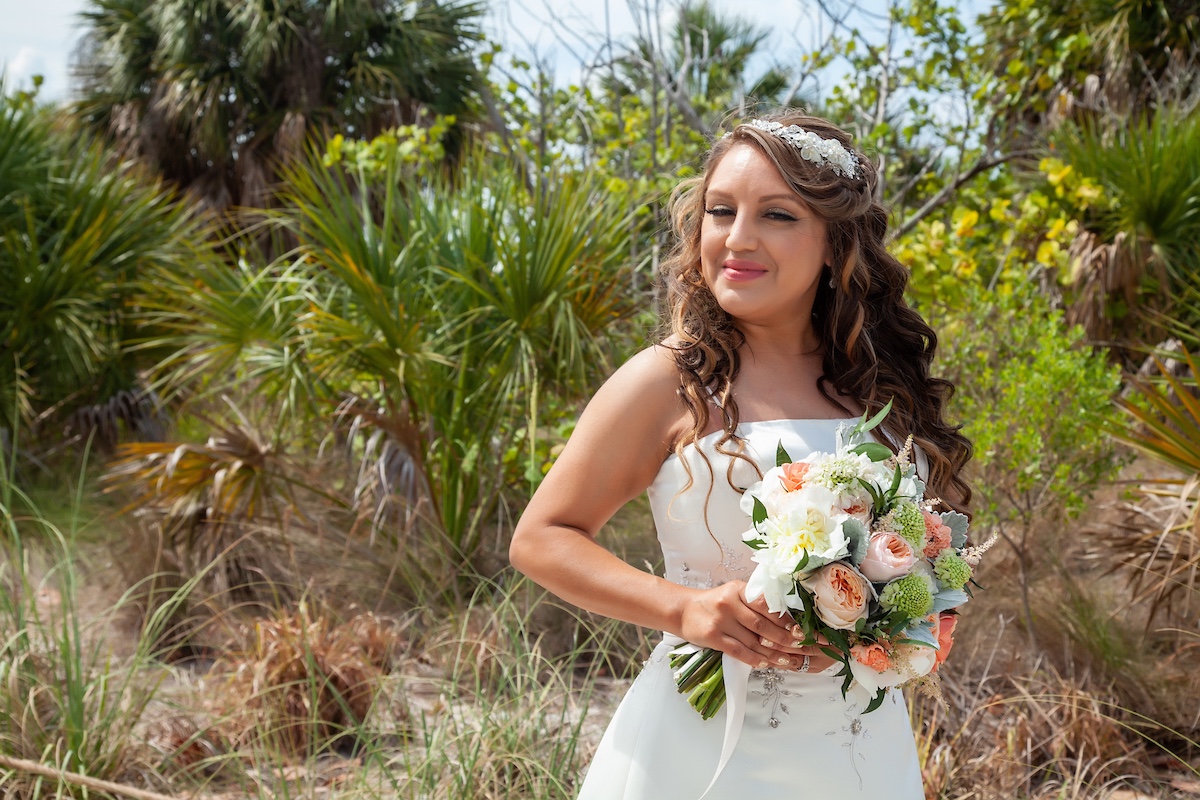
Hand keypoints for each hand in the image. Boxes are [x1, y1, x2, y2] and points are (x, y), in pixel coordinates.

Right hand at [677, 580, 835, 671]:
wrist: (684, 610)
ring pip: (753, 640)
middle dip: (786, 638)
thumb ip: (755, 603)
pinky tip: (765, 664)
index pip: (768, 605)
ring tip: (788, 660)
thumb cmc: (715, 604)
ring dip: (774, 653)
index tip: (804, 630)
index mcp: (739, 589)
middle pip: (763, 625)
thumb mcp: (734, 595)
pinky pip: (739, 651)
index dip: (787, 620)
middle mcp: (729, 603)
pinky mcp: (712, 636)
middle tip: (803, 647)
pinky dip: (755, 659)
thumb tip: (787, 621)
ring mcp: (720, 620)